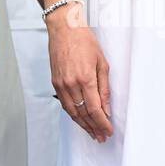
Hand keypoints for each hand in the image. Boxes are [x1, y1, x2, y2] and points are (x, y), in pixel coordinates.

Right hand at [48, 13, 113, 140]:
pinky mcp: (55, 82)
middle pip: (83, 114)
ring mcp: (61, 84)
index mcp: (86, 78)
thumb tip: (107, 108)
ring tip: (92, 133)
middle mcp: (71, 84)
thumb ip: (104, 88)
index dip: (102, 123)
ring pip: (72, 112)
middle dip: (94, 127)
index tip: (109, 131)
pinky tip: (79, 119)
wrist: (64, 29)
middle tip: (102, 137)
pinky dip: (73, 114)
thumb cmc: (84, 41)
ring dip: (83, 125)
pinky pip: (65, 104)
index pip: (95, 109)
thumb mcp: (102, 62)